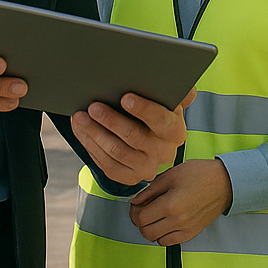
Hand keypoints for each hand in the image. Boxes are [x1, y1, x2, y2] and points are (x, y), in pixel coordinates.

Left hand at [71, 88, 194, 184]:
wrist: (151, 137)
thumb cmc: (157, 110)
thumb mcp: (170, 101)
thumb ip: (178, 93)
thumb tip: (188, 89)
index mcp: (176, 132)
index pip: (162, 121)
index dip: (144, 110)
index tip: (125, 97)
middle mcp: (164, 153)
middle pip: (135, 137)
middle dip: (111, 120)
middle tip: (93, 106)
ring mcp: (146, 168)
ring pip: (116, 152)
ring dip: (95, 133)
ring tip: (79, 117)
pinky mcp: (129, 178)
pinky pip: (107, 165)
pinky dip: (91, 147)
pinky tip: (81, 131)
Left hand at [129, 159, 231, 244]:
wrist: (223, 183)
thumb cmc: (200, 174)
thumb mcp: (172, 174)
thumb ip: (151, 188)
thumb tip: (136, 199)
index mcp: (170, 204)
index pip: (140, 217)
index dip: (134, 211)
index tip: (135, 204)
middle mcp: (177, 220)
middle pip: (146, 232)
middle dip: (140, 221)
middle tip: (142, 209)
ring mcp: (185, 229)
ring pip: (156, 239)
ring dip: (151, 228)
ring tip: (155, 214)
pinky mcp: (191, 233)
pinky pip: (168, 242)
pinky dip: (162, 234)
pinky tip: (165, 221)